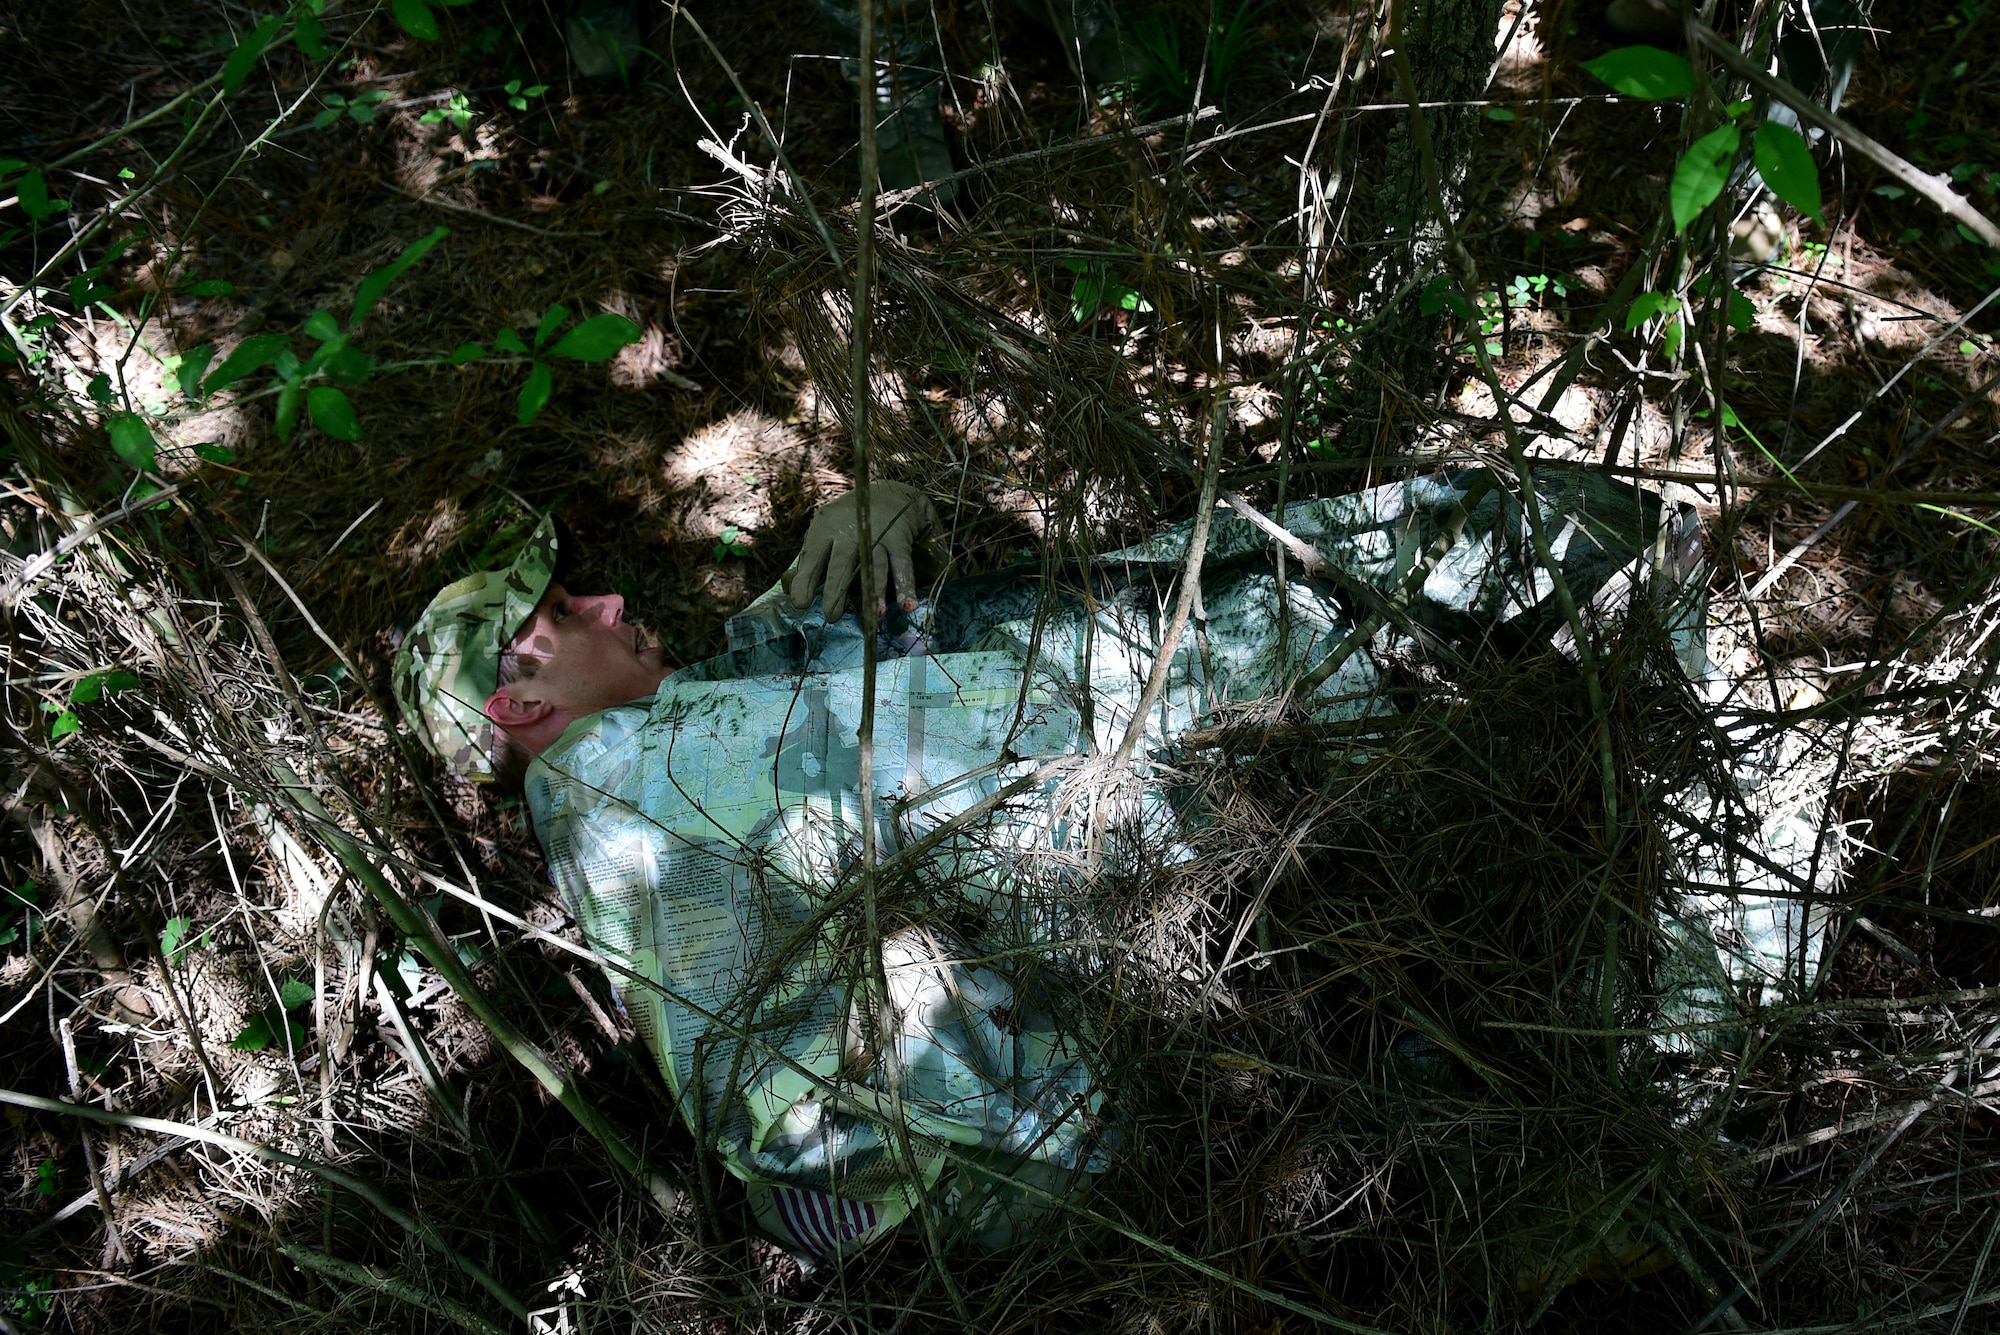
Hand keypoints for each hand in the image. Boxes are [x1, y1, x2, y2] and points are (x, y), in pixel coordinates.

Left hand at [785, 480, 943, 621]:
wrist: (888, 493)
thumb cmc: (848, 522)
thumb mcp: (824, 530)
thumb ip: (811, 559)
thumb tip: (793, 592)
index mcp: (825, 529)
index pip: (812, 558)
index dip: (805, 581)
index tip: (801, 604)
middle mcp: (850, 532)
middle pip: (842, 564)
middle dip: (836, 590)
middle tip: (832, 615)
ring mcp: (877, 535)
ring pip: (875, 567)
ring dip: (875, 592)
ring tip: (873, 616)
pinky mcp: (899, 540)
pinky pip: (903, 566)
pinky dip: (906, 586)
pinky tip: (907, 605)